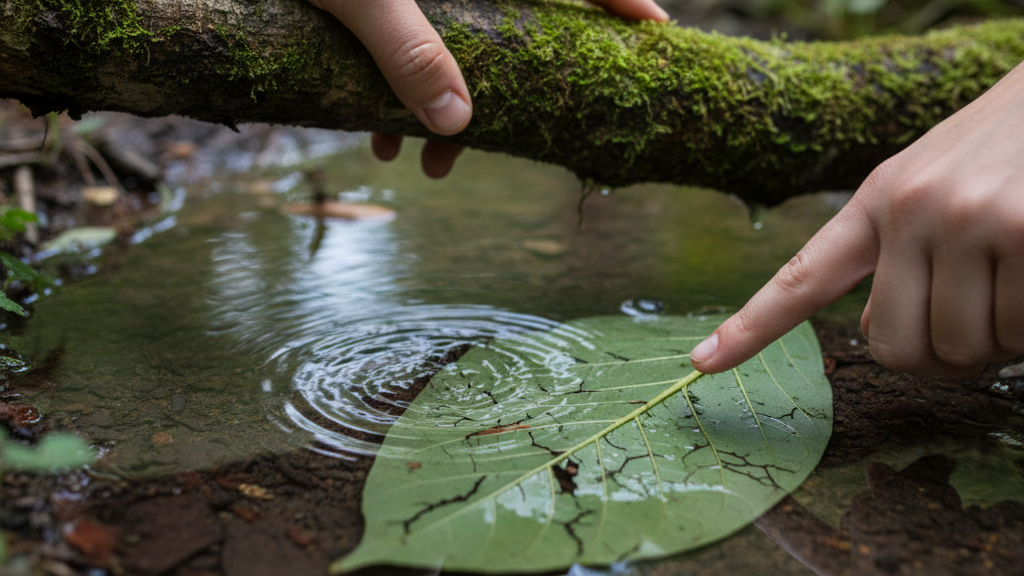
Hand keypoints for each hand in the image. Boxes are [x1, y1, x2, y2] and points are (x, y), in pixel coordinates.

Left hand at [306, 0, 668, 177]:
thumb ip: (408, 49)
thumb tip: (458, 123)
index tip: (655, 32)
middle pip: (515, 20)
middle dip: (505, 89)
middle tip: (500, 141)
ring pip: (460, 37)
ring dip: (442, 101)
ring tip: (417, 160)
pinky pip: (415, 35)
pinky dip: (400, 82)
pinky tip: (371, 128)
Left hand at [690, 61, 1023, 378]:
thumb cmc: (1001, 154)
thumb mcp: (927, 188)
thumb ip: (893, 257)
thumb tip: (874, 334)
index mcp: (875, 201)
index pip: (800, 277)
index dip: (749, 328)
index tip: (701, 362)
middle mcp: (911, 208)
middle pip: (894, 347)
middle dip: (937, 358)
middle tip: (972, 334)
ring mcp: (968, 218)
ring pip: (961, 348)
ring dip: (994, 343)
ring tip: (1013, 291)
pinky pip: (1019, 333)